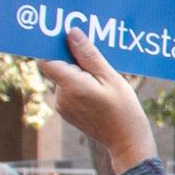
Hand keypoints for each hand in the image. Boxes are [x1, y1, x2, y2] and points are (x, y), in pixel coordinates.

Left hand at [35, 28, 154, 173]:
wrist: (127, 141)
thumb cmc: (124, 109)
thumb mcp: (111, 78)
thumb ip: (88, 55)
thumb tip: (71, 33)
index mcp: (71, 86)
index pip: (47, 59)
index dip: (55, 47)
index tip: (68, 40)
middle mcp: (61, 97)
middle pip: (58, 67)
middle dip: (74, 60)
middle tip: (97, 60)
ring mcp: (62, 106)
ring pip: (64, 78)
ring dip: (79, 74)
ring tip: (102, 81)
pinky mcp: (66, 112)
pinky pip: (68, 90)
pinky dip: (80, 85)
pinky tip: (99, 91)